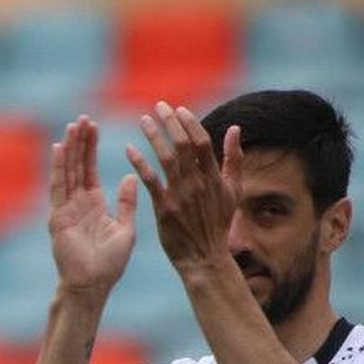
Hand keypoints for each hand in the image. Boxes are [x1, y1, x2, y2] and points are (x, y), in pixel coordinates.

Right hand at [49, 116, 137, 299]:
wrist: (93, 285)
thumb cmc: (110, 263)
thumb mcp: (125, 227)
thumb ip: (126, 202)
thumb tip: (131, 176)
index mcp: (93, 205)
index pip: (89, 170)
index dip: (90, 148)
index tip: (93, 126)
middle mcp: (76, 204)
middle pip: (76, 166)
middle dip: (79, 142)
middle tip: (83, 118)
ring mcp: (65, 210)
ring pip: (67, 172)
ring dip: (70, 149)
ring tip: (73, 126)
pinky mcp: (58, 217)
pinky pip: (58, 188)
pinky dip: (58, 167)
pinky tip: (59, 148)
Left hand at [127, 101, 240, 277]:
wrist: (204, 257)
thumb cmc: (217, 223)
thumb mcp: (232, 190)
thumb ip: (233, 159)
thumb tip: (235, 128)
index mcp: (214, 177)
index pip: (202, 142)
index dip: (189, 123)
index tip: (178, 109)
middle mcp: (198, 183)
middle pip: (184, 146)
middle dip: (171, 123)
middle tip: (158, 106)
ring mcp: (181, 196)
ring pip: (167, 159)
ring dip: (154, 137)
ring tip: (143, 120)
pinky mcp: (164, 209)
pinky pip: (150, 181)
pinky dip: (139, 163)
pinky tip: (128, 149)